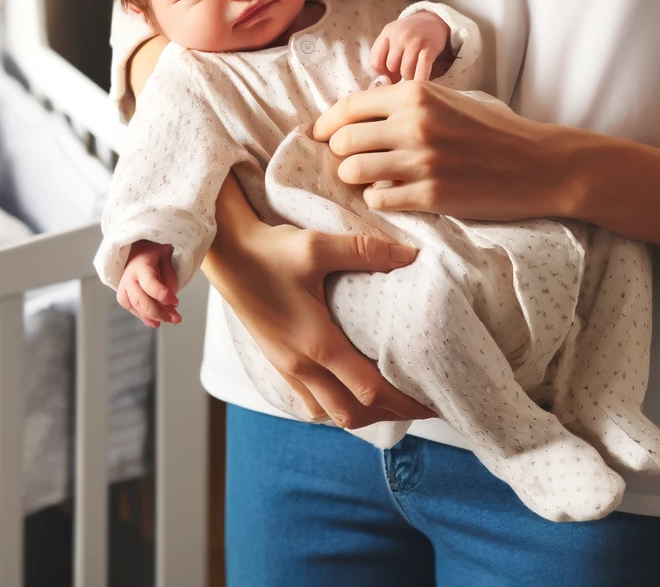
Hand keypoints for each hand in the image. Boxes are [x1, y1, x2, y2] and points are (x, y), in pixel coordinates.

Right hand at [117, 240, 180, 328]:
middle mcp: (129, 279)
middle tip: (176, 318)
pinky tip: (156, 322)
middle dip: (160, 313)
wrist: (137, 252)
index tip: (176, 302)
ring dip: (155, 317)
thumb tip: (171, 298)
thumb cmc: (153, 253)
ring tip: (171, 320)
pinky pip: (134, 311)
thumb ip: (169, 276)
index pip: (150, 284)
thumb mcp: (167, 256)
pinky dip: (146, 318)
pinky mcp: (123, 297)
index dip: (163, 295)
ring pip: (138, 308)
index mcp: (140, 267)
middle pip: (142, 301)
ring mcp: (124, 289)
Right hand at [202, 182, 435, 428]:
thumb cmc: (269, 251)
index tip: (433, 401)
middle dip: (390, 415)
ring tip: (392, 399)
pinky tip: (351, 387)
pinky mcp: (277, 361)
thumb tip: (410, 256)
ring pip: (329, 412)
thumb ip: (367, 251)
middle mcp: (301, 365)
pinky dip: (337, 404)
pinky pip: (311, 400)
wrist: (225, 254)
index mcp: (316, 344)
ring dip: (362, 413)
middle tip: (422, 404)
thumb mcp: (319, 245)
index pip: (369, 391)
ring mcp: (286, 367)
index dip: (405, 401)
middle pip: (352, 414)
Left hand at [312, 80, 572, 218]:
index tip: (320, 133)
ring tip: (368, 177)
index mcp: (417, 94)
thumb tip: (361, 114)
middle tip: (348, 158)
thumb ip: (407, 103)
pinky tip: (392, 193)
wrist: (539, 164)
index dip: (327, 122)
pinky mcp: (431, 196)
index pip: (349, 106)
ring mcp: (421, 162)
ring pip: (353, 171)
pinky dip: (378, 198)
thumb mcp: (450, 100)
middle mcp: (414, 124)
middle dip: (339, 151)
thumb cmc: (495, 130)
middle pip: (344, 139)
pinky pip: (378, 199)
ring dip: (354, 176)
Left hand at [370, 12, 450, 82]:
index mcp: (387, 32)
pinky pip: (422, 69)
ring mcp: (415, 42)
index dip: (381, 71)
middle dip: (396, 73)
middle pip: (391, 66)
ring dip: (409, 76)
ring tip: (412, 72)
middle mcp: (400, 36)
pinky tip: (420, 82)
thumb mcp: (392, 36)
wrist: (432, 21)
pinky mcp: (429, 49)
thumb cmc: (409, 34)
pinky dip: (420, 78)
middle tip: (402, 72)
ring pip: (405, 70)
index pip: (376, 59)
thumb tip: (385, 80)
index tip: (388, 74)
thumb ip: (384, 53)